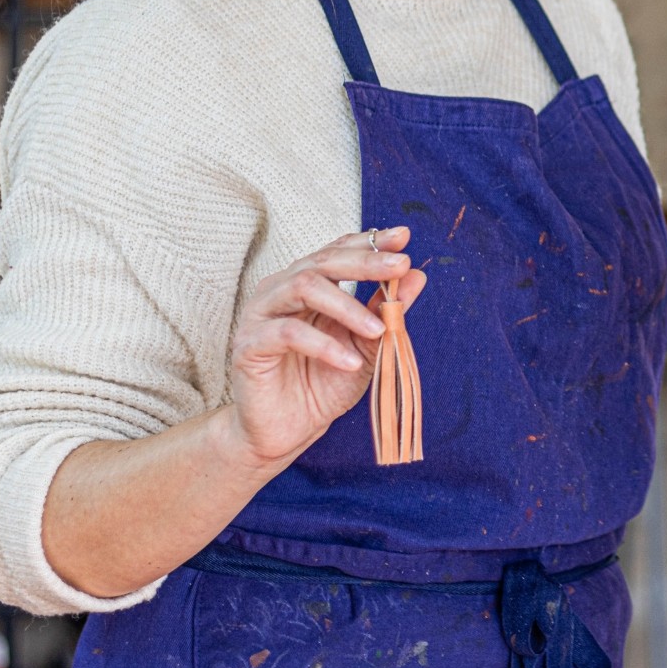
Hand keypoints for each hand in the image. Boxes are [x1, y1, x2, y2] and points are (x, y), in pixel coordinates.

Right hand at [223, 228, 429, 468]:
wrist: (287, 430)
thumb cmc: (324, 384)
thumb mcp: (366, 346)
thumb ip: (386, 311)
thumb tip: (418, 276)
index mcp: (307, 283)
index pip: (338, 251)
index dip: (370, 241)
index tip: (404, 237)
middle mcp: (281, 289)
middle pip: (322, 261)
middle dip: (365, 262)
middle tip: (400, 266)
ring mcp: (261, 314)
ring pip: (304, 287)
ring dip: (347, 306)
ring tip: (377, 331)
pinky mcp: (248, 344)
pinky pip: (287, 333)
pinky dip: (324, 345)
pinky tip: (350, 362)